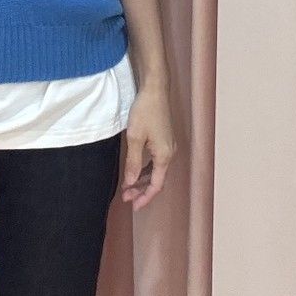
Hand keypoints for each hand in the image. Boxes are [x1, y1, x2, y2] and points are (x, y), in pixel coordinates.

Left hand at [121, 86, 176, 211]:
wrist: (155, 90)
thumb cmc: (145, 111)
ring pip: (156, 170)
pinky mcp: (164, 139)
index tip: (133, 206)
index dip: (145, 197)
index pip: (156, 184)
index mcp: (164, 155)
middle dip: (141, 190)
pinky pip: (156, 161)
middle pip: (157, 179)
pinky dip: (146, 168)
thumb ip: (133, 162)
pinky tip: (135, 170)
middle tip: (126, 197)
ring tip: (128, 187)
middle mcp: (170, 153)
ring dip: (143, 179)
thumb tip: (131, 182)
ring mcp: (168, 146)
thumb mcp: (135, 138)